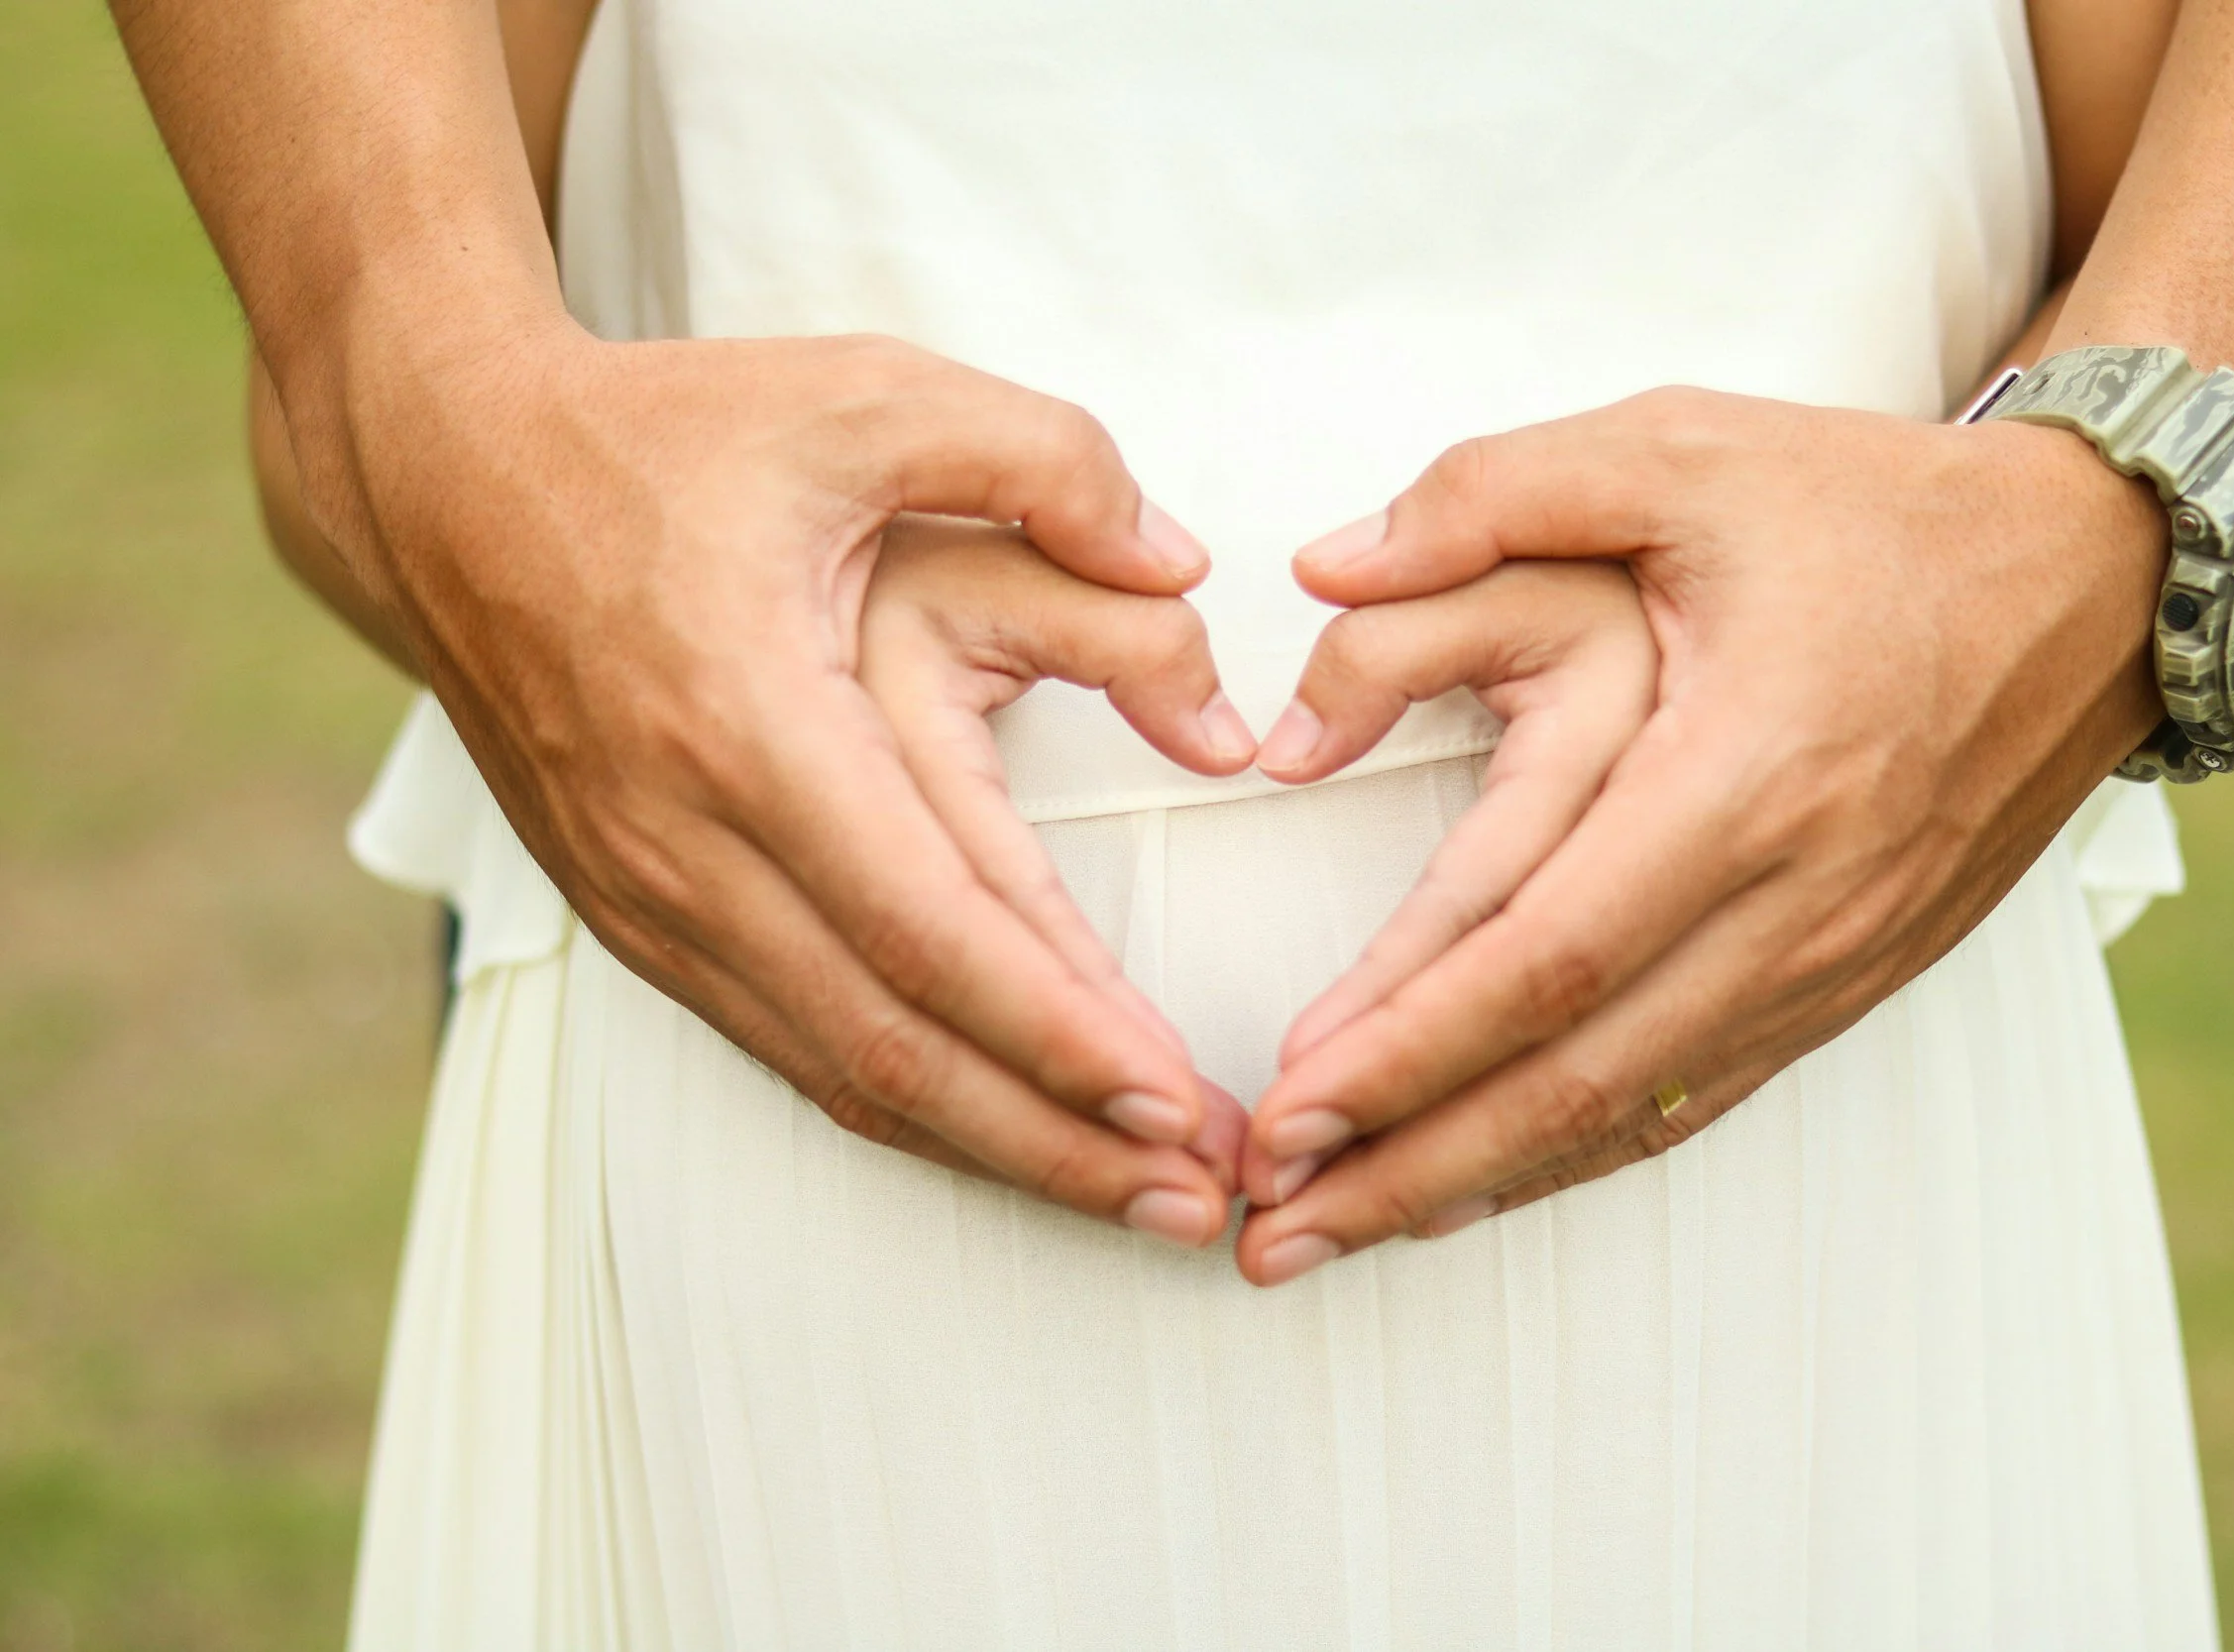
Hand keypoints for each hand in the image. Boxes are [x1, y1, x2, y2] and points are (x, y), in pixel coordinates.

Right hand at [306, 322, 1252, 1246]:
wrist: (448, 480)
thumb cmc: (669, 434)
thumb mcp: (865, 392)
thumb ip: (1047, 459)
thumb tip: (1187, 564)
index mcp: (752, 722)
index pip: (931, 927)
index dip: (1060, 1033)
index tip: (1181, 1105)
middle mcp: (689, 843)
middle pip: (895, 1045)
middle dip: (1056, 1139)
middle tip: (1201, 1203)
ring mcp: (649, 898)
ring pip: (839, 1074)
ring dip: (993, 1149)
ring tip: (1133, 1196)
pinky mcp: (636, 918)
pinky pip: (786, 1047)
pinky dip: (905, 1109)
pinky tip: (1001, 1134)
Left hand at [1236, 386, 2166, 1285]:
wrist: (2092, 577)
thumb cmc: (1874, 508)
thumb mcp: (1681, 446)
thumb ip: (1489, 492)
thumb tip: (1324, 563)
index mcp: (1743, 771)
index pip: (1547, 953)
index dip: (1408, 1046)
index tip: (1286, 1105)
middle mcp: (1795, 895)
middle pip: (1576, 1075)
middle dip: (1410, 1161)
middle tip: (1272, 1227)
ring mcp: (1832, 955)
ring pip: (1633, 1112)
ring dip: (1479, 1183)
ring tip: (1342, 1232)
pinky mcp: (1850, 976)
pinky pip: (1697, 1096)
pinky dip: (1579, 1154)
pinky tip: (1486, 1181)